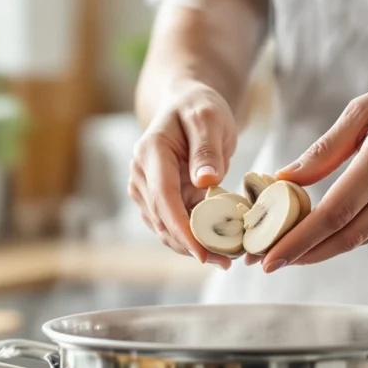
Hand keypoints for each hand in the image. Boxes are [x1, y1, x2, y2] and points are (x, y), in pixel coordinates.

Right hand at [129, 81, 237, 269]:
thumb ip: (206, 149)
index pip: (163, 197)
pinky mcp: (155, 201)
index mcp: (150, 152)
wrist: (186, 105)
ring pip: (164, 229)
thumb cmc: (200, 108)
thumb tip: (206, 181)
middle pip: (162, 220)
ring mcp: (144, 190)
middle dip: (191, 245)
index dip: (181, 228)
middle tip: (227, 262)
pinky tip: (218, 248)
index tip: (203, 252)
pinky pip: (172, 226)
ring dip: (192, 248)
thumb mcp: (209, 118)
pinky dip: (192, 240)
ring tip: (227, 259)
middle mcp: (141, 174)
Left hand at [258, 60, 367, 272]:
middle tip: (267, 262)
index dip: (299, 239)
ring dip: (324, 247)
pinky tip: (329, 229)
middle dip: (303, 254)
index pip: (336, 211)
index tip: (268, 257)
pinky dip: (352, 231)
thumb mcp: (366, 107)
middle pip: (348, 235)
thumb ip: (325, 148)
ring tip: (287, 247)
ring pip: (364, 236)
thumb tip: (283, 179)